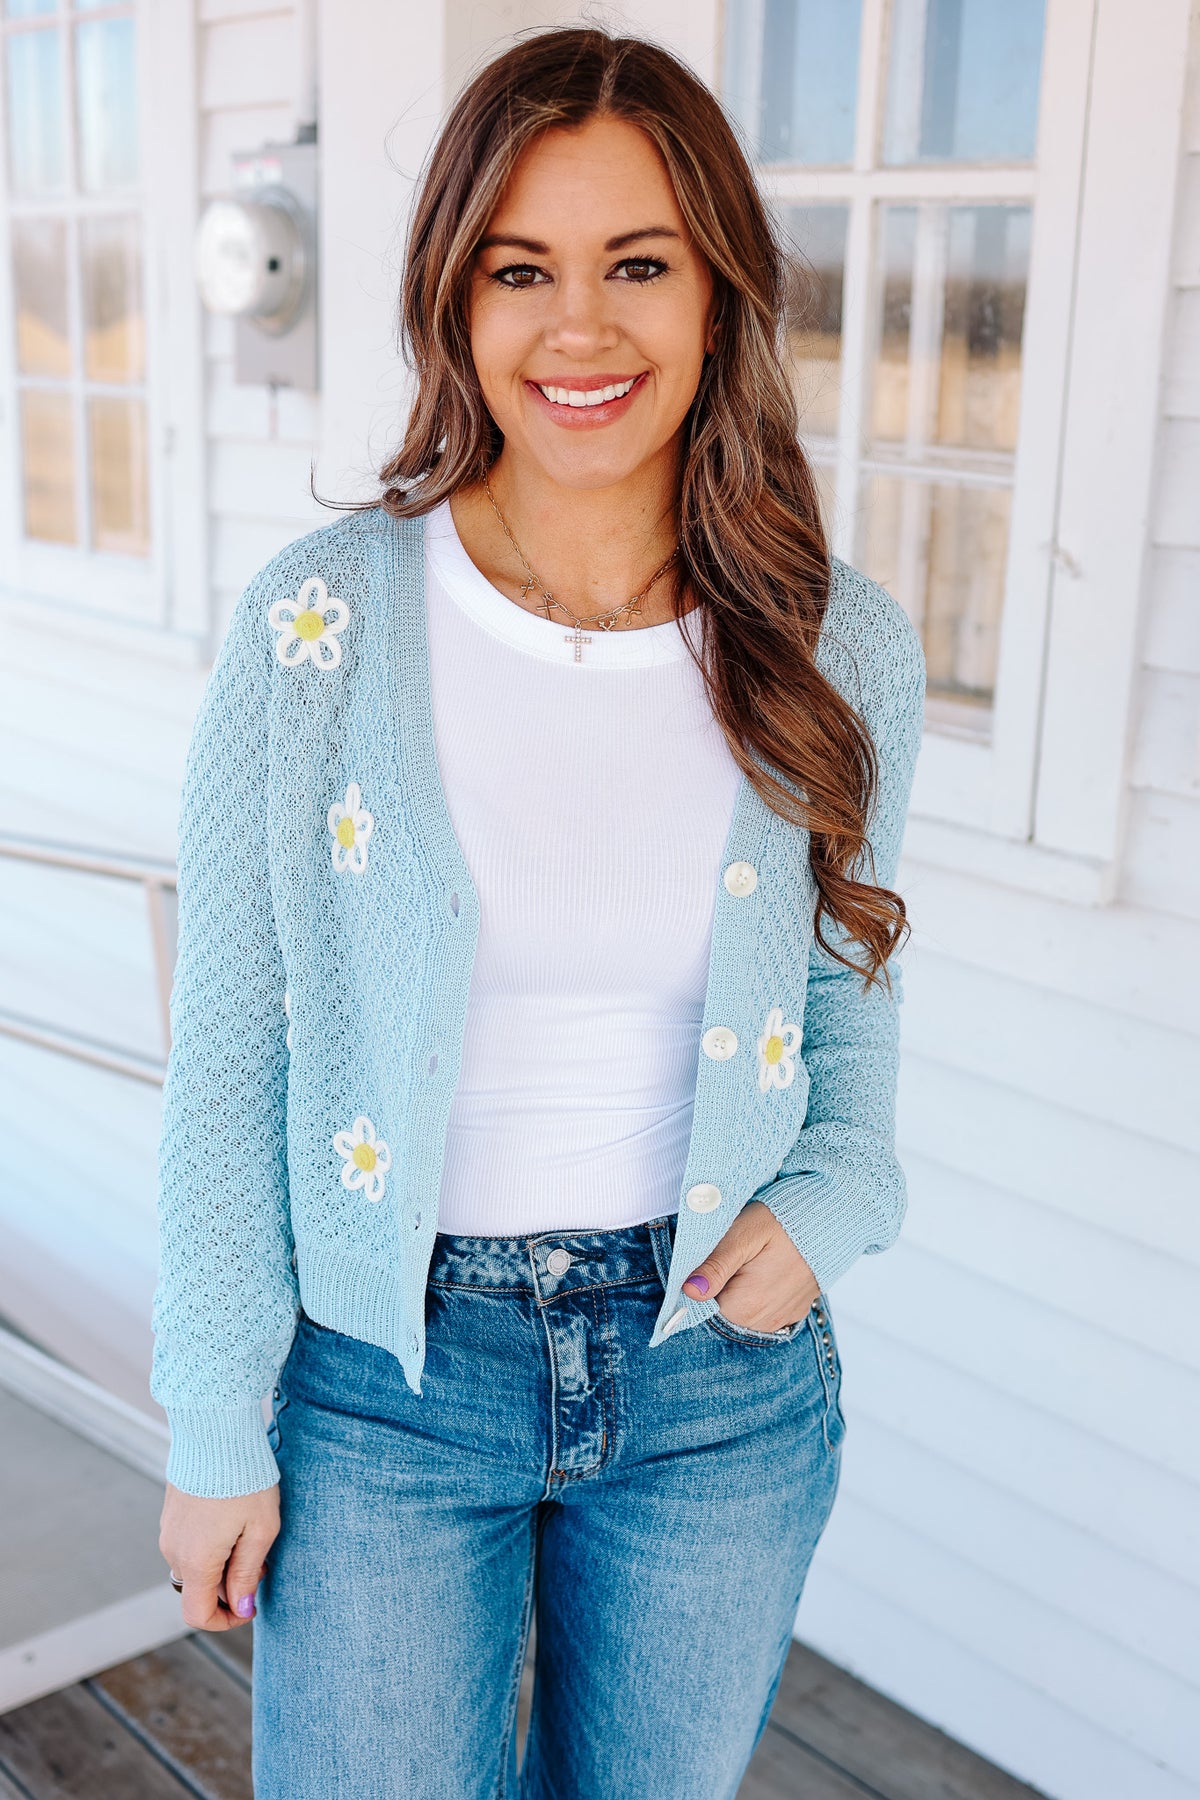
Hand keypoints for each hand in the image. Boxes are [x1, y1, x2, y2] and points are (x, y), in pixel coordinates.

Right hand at [159, 1481, 279, 1631]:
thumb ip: (247, 1574)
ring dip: (220, 1563)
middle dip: (230, 1586)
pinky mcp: (170, 1512)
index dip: (225, 1621)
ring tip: (249, 1533)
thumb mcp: (260, 1530)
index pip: (197, 1614)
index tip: (250, 1606)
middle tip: (260, 1560)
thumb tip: (241, 1608)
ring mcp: (168, 1530)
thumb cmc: (245, 1479)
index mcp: (195, 1561)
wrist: (216, 1430)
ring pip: (194, 1565)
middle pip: (198, 1589)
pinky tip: (232, 1518)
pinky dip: (209, 1543)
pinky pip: (188, 1542)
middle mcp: (173, 1550)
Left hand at [682, 1201, 819, 1331]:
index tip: (716, 1255)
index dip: (702, 1279)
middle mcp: (763, 1322)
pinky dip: (759, 1292)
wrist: (832, 1217)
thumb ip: (715, 1265)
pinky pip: (763, 1309)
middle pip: (721, 1308)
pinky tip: (769, 1267)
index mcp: (745, 1307)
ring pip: (741, 1309)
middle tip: (740, 1252)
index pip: (701, 1304)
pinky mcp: (793, 1312)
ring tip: (757, 1258)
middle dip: (722, 1283)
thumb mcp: (743, 1234)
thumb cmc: (784, 1220)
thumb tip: (689, 1291)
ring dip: (740, 1288)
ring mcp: (780, 1319)